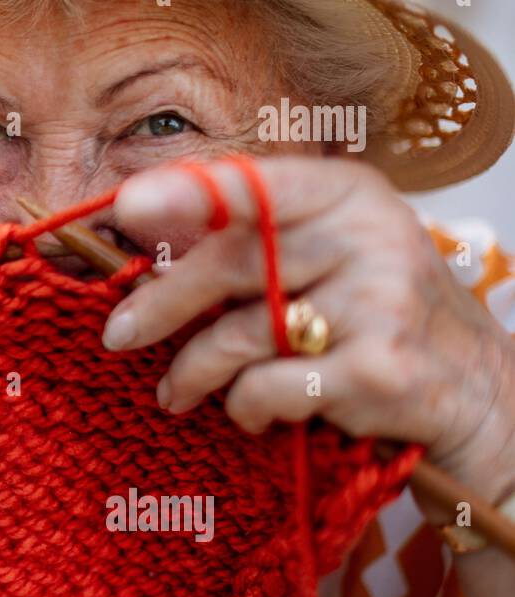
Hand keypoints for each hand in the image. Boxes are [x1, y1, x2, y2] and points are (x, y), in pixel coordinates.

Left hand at [104, 156, 514, 502]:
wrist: (481, 390)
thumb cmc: (377, 316)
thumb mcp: (331, 254)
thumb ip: (254, 243)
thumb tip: (147, 254)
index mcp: (348, 195)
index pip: (256, 184)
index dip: (188, 193)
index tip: (128, 207)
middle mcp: (368, 236)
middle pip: (234, 263)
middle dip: (162, 304)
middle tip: (118, 334)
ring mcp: (379, 302)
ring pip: (242, 334)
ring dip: (194, 371)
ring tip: (176, 391)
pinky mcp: (379, 369)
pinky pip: (269, 387)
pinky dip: (246, 407)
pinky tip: (252, 413)